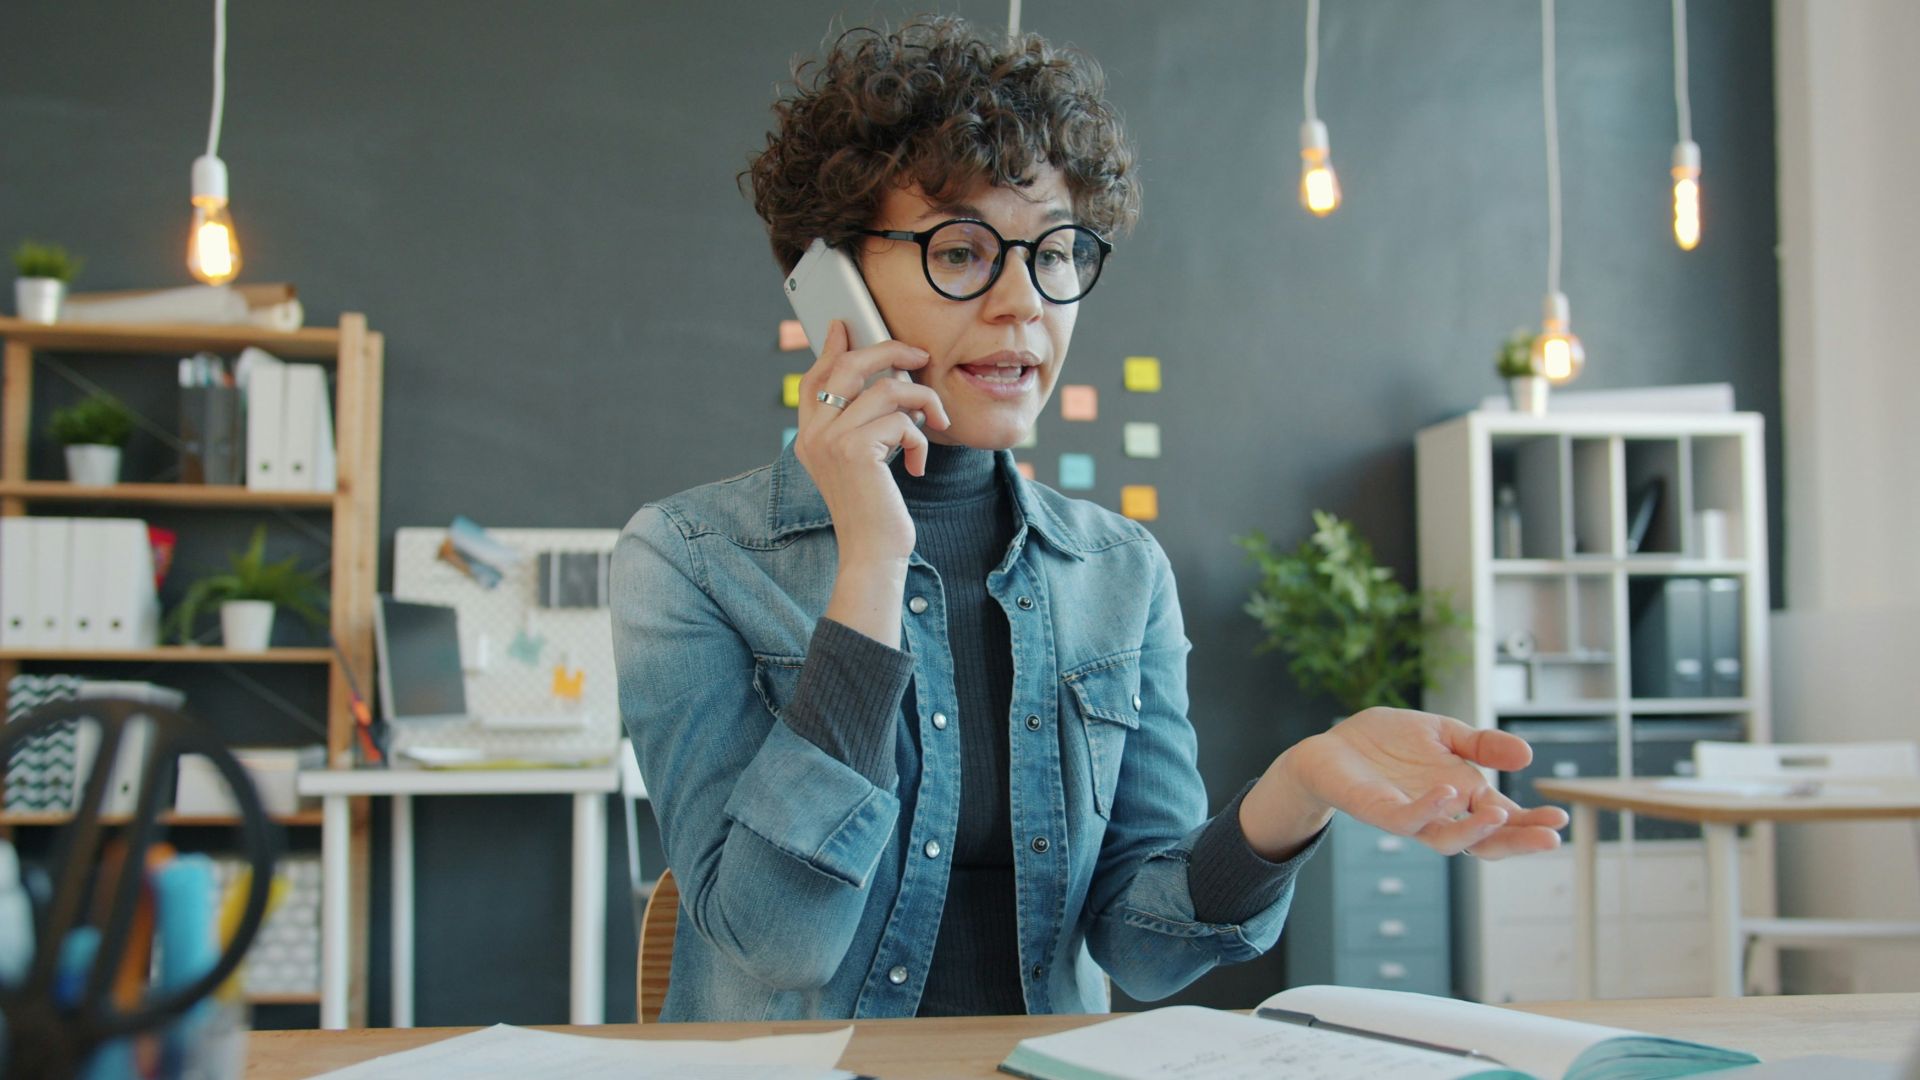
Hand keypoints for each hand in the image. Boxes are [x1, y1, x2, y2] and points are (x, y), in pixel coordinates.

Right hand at [794, 320, 950, 646]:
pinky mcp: (856, 451)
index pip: (815, 379)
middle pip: (847, 367)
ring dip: (921, 400)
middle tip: (920, 355)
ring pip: (886, 389)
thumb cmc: (874, 511)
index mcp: (810, 438)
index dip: (831, 348)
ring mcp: (831, 442)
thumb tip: (887, 382)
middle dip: (889, 351)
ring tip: (934, 420)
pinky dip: (919, 439)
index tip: (847, 326)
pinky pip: (900, 420)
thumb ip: (862, 426)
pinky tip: (918, 463)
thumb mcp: (863, 464)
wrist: (873, 554)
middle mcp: (813, 436)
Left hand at [1242, 707, 1568, 860]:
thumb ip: (1481, 745)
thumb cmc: (1386, 744)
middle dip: (1517, 840)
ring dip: (1475, 831)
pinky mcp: (1378, 811)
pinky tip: (1447, 792)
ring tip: (1501, 813)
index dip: (1531, 824)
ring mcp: (1410, 817)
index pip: (1503, 820)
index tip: (1562, 820)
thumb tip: (1527, 756)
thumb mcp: (1443, 733)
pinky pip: (1406, 819)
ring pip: (1447, 840)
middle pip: (1484, 841)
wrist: (1330, 747)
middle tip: (1550, 838)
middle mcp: (1440, 814)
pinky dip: (1428, 809)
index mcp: (1461, 797)